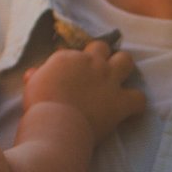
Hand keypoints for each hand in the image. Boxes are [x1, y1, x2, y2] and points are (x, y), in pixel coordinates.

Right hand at [24, 41, 143, 138]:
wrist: (56, 124)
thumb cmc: (39, 107)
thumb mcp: (32, 86)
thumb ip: (36, 76)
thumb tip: (33, 73)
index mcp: (68, 58)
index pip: (76, 54)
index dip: (75, 66)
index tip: (72, 79)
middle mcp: (91, 63)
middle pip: (103, 47)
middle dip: (102, 56)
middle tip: (97, 72)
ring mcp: (109, 81)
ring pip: (126, 61)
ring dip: (123, 68)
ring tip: (118, 80)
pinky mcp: (121, 102)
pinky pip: (139, 98)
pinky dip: (136, 103)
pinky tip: (130, 109)